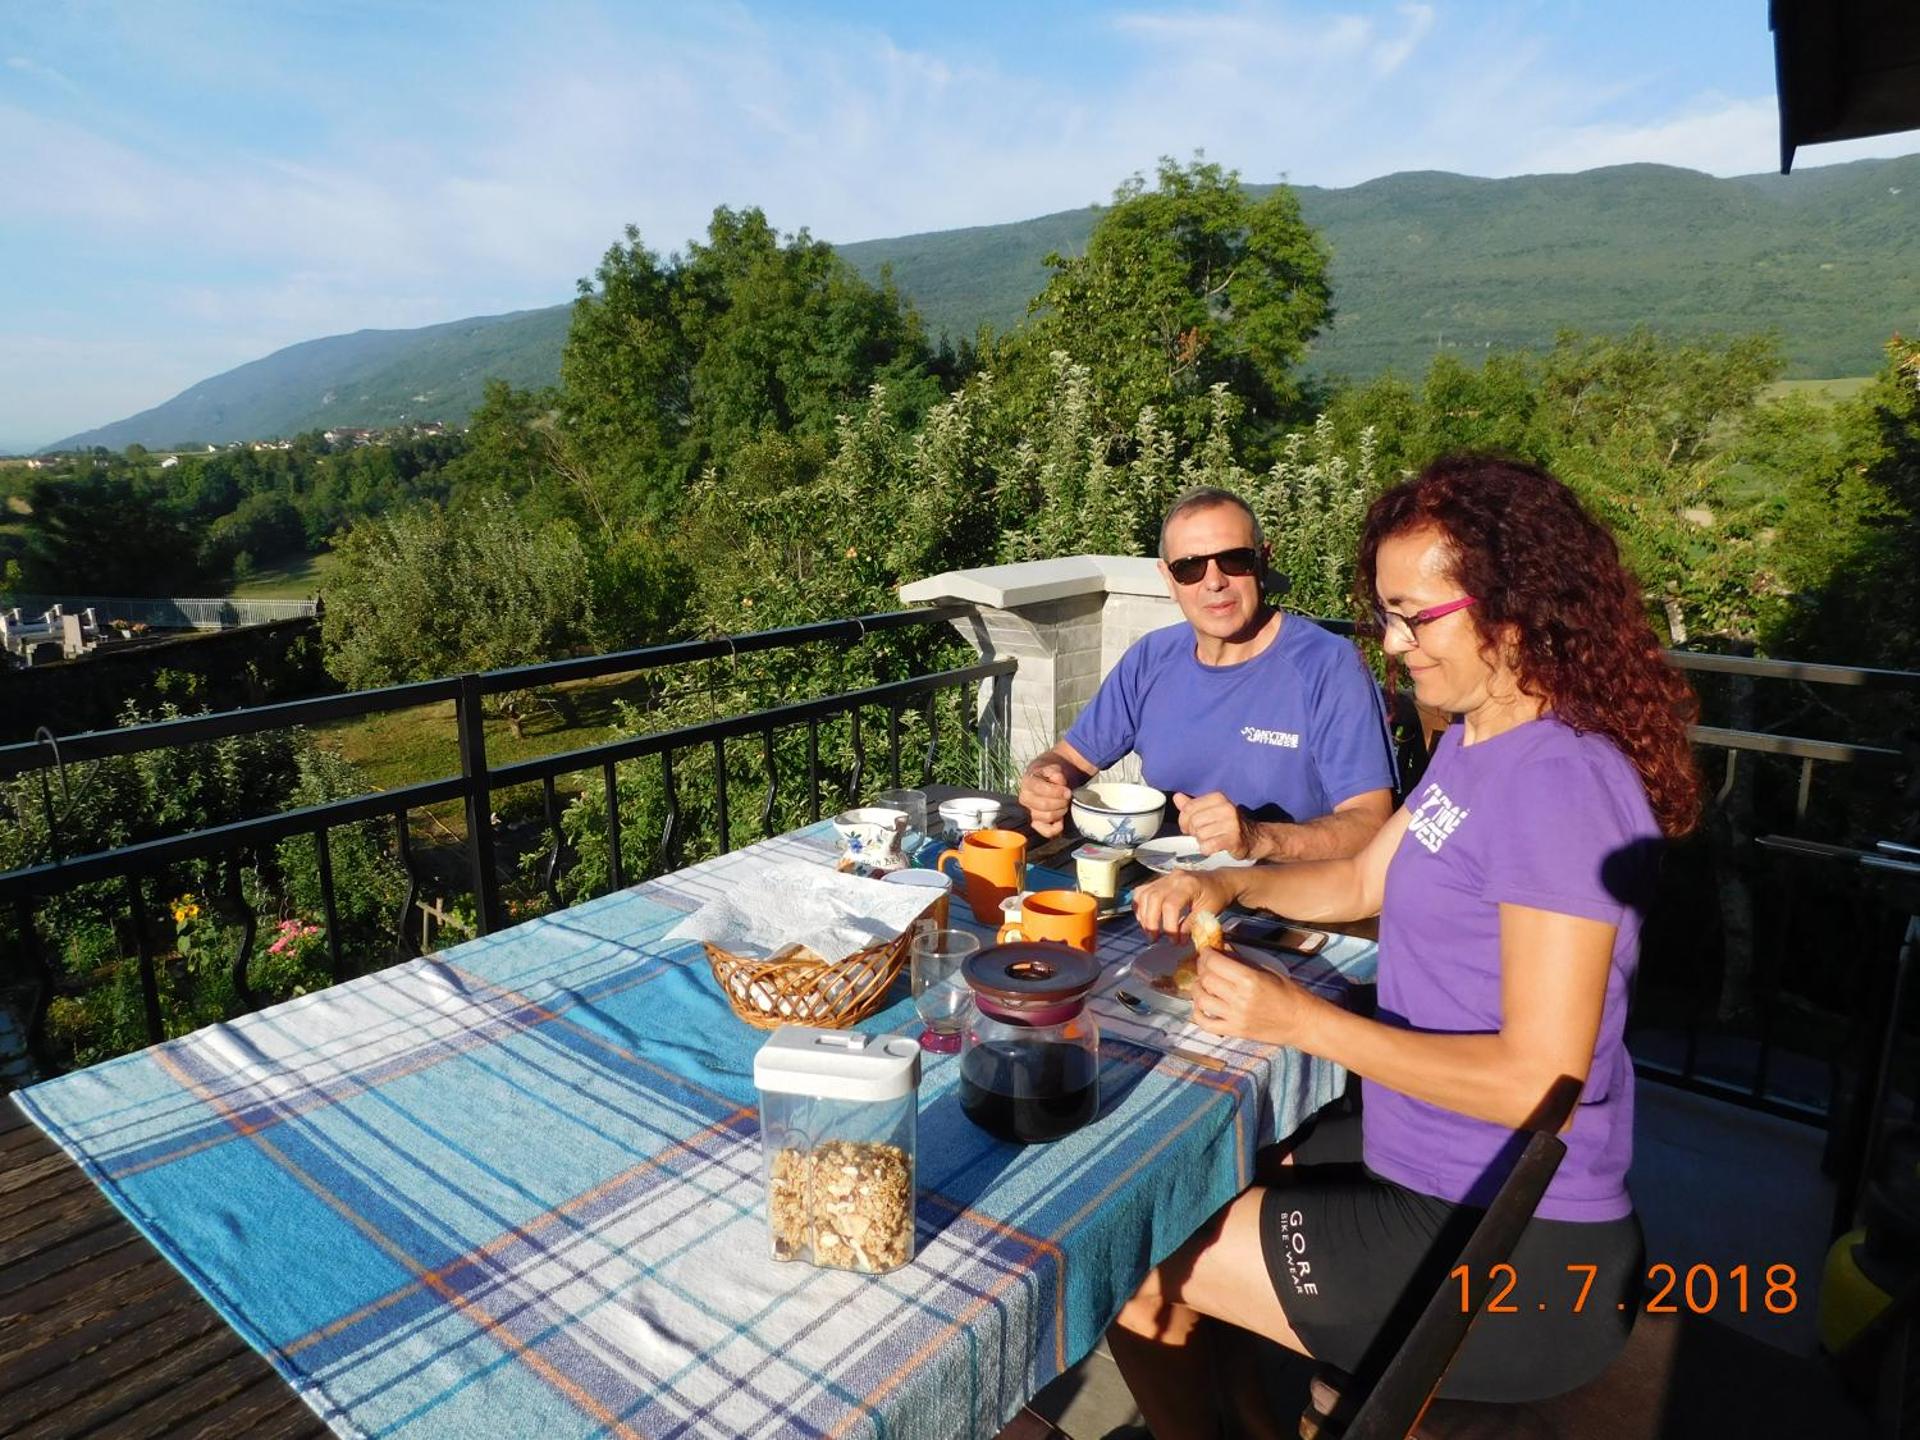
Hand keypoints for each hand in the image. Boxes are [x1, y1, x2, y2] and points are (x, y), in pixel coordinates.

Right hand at [1019, 761, 1073, 837]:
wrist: (1049, 781)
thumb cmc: (1052, 775)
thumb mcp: (1054, 768)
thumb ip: (1055, 772)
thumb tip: (1057, 779)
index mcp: (1028, 782)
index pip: (1040, 789)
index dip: (1056, 791)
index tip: (1067, 791)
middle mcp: (1025, 798)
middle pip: (1044, 805)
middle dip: (1060, 802)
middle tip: (1067, 797)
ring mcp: (1029, 812)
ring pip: (1046, 817)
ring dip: (1060, 811)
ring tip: (1064, 805)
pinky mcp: (1036, 824)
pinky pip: (1046, 832)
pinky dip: (1057, 827)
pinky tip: (1061, 820)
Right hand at [1131, 870, 1232, 937]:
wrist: (1218, 880)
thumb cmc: (1217, 896)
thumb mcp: (1210, 912)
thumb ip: (1192, 925)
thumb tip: (1178, 940)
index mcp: (1189, 884)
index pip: (1171, 905)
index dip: (1169, 926)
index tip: (1174, 940)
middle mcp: (1173, 878)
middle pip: (1153, 898)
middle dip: (1151, 922)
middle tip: (1154, 939)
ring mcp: (1164, 878)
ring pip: (1144, 894)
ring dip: (1143, 916)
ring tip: (1149, 931)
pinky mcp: (1159, 881)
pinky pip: (1142, 891)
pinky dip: (1139, 906)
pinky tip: (1143, 918)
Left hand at [1173, 791, 1256, 858]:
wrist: (1254, 837)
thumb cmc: (1229, 824)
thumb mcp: (1211, 810)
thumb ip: (1193, 805)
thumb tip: (1177, 797)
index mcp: (1218, 798)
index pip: (1188, 808)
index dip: (1184, 820)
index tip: (1188, 827)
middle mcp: (1226, 808)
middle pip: (1193, 822)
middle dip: (1193, 832)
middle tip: (1200, 835)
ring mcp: (1231, 824)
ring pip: (1200, 835)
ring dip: (1201, 841)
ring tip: (1210, 840)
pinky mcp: (1233, 840)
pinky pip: (1208, 846)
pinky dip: (1207, 849)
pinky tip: (1213, 847)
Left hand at [1189, 948, 1310, 1045]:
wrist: (1301, 1021)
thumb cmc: (1287, 992)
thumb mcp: (1267, 970)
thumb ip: (1241, 960)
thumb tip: (1221, 949)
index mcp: (1249, 979)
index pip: (1215, 962)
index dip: (1206, 954)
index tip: (1206, 951)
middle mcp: (1239, 998)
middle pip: (1206, 979)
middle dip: (1202, 969)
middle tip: (1205, 966)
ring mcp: (1235, 1017)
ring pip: (1201, 1000)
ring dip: (1197, 989)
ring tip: (1203, 984)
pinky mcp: (1234, 1031)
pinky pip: (1205, 1024)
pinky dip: (1198, 1014)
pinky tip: (1202, 1006)